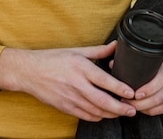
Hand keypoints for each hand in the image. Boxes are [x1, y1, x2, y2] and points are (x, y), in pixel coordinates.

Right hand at [0, 41, 136, 121]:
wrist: (29, 72)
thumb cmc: (54, 59)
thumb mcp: (77, 51)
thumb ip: (99, 51)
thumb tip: (116, 45)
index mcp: (81, 68)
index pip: (104, 80)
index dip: (120, 88)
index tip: (132, 93)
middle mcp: (76, 84)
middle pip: (102, 100)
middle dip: (120, 108)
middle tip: (133, 110)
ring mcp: (70, 98)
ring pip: (95, 111)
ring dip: (111, 114)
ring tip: (123, 113)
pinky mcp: (65, 107)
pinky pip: (85, 115)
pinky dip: (97, 117)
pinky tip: (104, 114)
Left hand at [123, 58, 162, 115]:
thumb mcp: (152, 60)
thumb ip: (134, 62)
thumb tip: (112, 63)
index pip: (159, 81)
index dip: (146, 90)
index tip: (133, 94)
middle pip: (155, 98)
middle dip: (138, 103)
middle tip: (124, 101)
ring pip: (155, 106)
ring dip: (141, 108)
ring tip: (128, 105)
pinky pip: (158, 111)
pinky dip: (147, 110)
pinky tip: (140, 107)